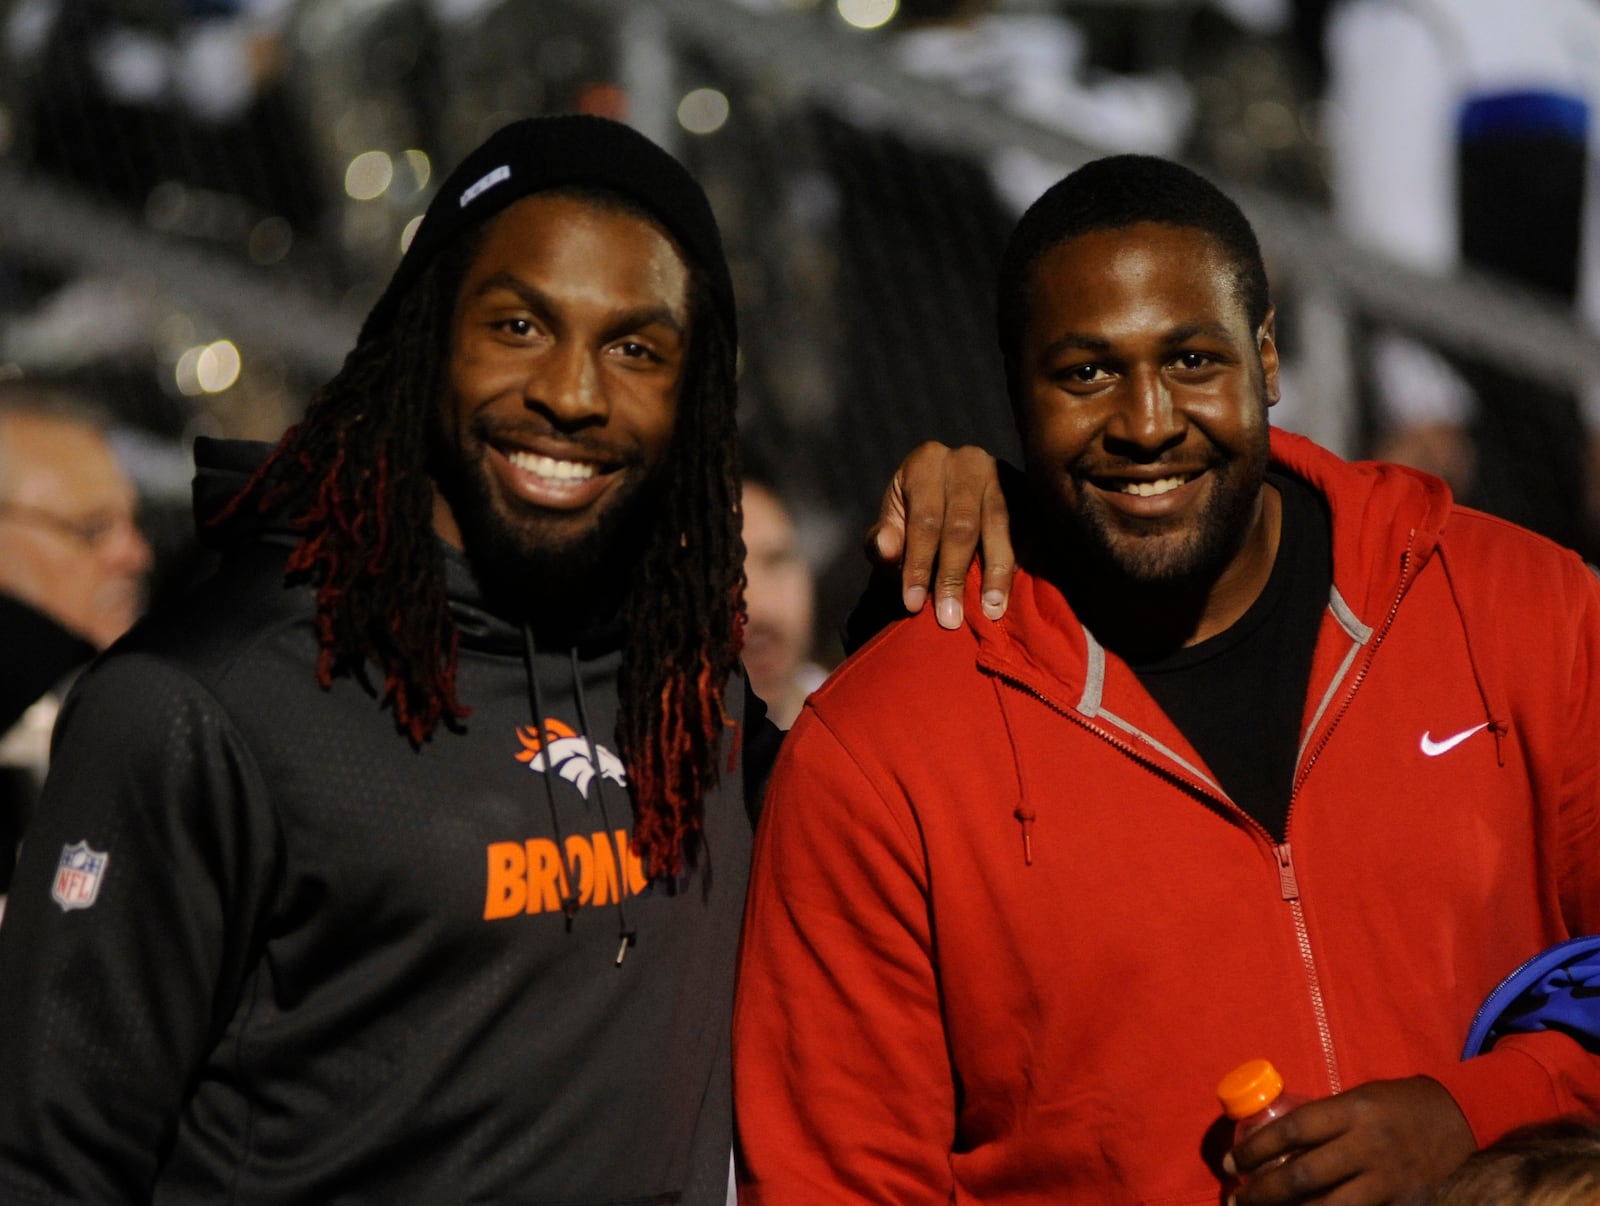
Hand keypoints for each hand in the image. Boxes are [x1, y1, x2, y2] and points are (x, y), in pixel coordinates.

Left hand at [866, 442, 1012, 629]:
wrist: (948, 492)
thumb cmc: (913, 515)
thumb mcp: (890, 524)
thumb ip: (882, 541)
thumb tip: (886, 550)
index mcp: (926, 461)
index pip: (923, 520)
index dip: (918, 564)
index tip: (913, 604)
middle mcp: (967, 460)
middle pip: (961, 525)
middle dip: (954, 576)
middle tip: (950, 618)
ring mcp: (1000, 472)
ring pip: (998, 526)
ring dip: (996, 573)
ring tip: (990, 611)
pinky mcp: (1025, 488)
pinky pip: (1027, 526)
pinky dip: (1020, 558)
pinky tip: (1012, 589)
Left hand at [1225, 1077, 1474, 1204]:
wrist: (1465, 1121)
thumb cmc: (1400, 1105)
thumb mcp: (1360, 1098)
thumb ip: (1325, 1120)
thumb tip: (1274, 1140)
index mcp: (1354, 1111)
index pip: (1292, 1131)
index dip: (1255, 1149)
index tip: (1231, 1162)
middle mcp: (1369, 1146)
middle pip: (1302, 1177)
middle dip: (1261, 1193)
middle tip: (1236, 1199)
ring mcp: (1389, 1181)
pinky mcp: (1405, 1205)